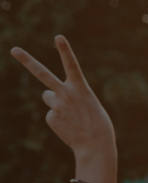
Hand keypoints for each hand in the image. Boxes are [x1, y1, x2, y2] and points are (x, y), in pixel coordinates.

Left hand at [10, 36, 116, 159]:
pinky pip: (51, 114)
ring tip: (71, 115)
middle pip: (43, 74)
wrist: (96, 145)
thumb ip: (69, 94)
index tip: (58, 37)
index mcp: (81, 88)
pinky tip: (69, 126)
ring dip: (57, 103)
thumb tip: (46, 95)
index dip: (65, 50)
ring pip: (48, 97)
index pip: (72, 64)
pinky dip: (59, 119)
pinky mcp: (51, 118)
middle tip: (14, 50)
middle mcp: (66, 94)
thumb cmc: (97, 123)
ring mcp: (57, 106)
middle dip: (27, 61)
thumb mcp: (89, 103)